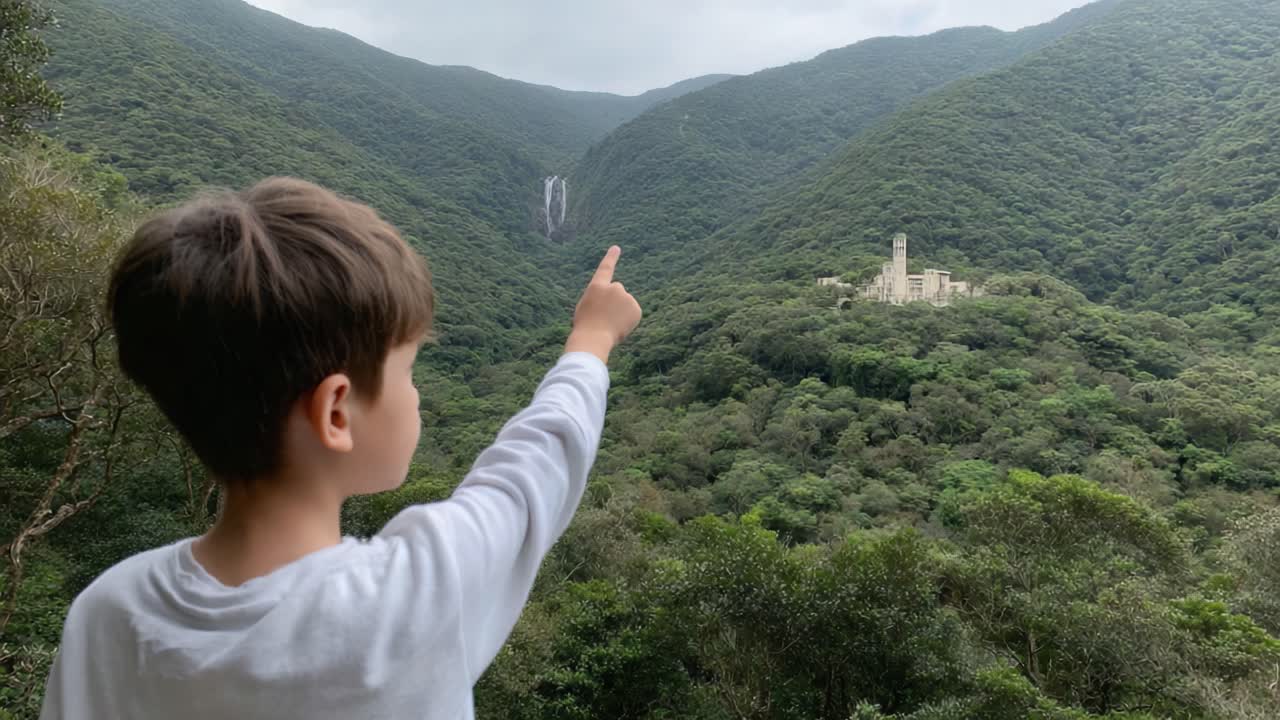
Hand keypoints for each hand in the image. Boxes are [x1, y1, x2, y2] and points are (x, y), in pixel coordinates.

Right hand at [565, 246, 641, 363]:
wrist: (593, 338)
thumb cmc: (585, 326)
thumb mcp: (586, 307)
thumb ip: (599, 299)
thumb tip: (611, 304)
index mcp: (597, 286)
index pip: (606, 268)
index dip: (611, 258)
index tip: (616, 248)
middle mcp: (614, 287)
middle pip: (617, 291)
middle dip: (614, 301)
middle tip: (604, 316)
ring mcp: (626, 297)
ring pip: (625, 303)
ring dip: (620, 312)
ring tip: (610, 324)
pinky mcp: (636, 308)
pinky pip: (633, 313)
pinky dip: (629, 319)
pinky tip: (619, 327)